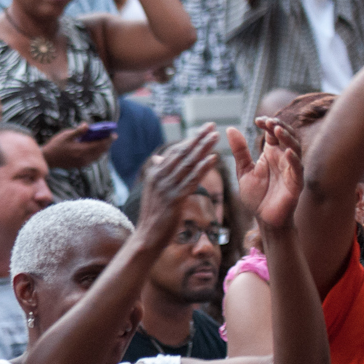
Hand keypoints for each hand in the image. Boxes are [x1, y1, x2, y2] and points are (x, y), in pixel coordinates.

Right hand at [41, 124, 115, 169]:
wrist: (49, 158)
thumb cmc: (56, 145)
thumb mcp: (66, 135)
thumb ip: (78, 131)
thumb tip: (87, 125)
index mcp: (81, 150)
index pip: (99, 144)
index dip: (107, 140)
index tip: (113, 135)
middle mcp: (84, 158)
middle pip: (100, 151)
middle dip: (107, 144)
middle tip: (112, 137)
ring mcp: (82, 163)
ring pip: (98, 156)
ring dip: (103, 149)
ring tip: (106, 142)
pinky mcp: (80, 165)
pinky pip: (93, 159)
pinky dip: (97, 154)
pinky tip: (97, 149)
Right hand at [133, 124, 219, 250]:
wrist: (147, 237)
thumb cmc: (153, 216)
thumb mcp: (153, 191)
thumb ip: (158, 173)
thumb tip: (160, 158)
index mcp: (154, 173)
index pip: (174, 152)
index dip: (189, 140)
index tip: (203, 129)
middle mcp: (159, 177)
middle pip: (182, 153)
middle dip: (198, 138)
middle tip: (211, 126)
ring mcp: (166, 187)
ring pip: (188, 163)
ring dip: (203, 148)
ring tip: (215, 136)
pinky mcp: (174, 199)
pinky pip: (192, 180)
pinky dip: (203, 168)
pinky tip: (213, 159)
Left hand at [229, 118, 302, 229]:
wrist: (264, 219)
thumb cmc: (256, 196)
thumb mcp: (244, 171)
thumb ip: (239, 151)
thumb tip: (230, 128)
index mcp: (271, 154)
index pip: (273, 132)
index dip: (268, 123)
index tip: (258, 120)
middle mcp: (283, 159)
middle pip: (287, 136)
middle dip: (279, 126)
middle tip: (269, 121)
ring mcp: (291, 170)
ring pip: (295, 148)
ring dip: (287, 138)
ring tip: (277, 130)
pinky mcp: (296, 183)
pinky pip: (298, 169)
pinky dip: (294, 159)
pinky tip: (287, 152)